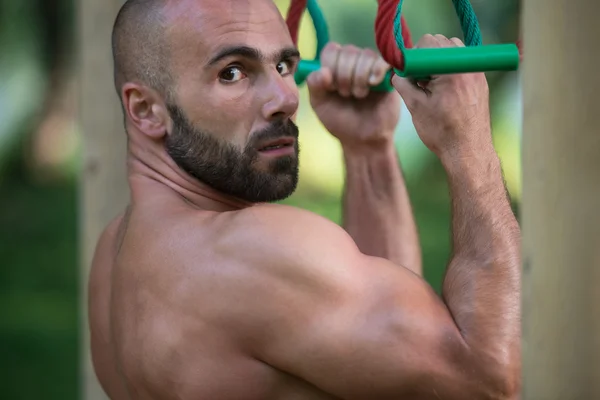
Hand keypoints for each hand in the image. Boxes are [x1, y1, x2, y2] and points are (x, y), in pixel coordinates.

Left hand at [306, 43, 400, 149]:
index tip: (331, 88)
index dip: (331, 67)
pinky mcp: (389, 73)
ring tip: (359, 95)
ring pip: (366, 55)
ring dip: (360, 78)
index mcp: (335, 65)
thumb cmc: (340, 121)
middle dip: (344, 76)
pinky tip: (373, 84)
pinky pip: (384, 61)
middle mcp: (354, 61)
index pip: (331, 50)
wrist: (362, 139)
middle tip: (346, 95)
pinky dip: (377, 70)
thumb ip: (314, 85)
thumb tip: (323, 71)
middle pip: (349, 51)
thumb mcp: (320, 104)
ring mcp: (372, 66)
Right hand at [392, 34, 491, 157]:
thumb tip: (396, 73)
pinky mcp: (480, 81)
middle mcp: (468, 66)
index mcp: (451, 69)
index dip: (413, 58)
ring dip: (438, 63)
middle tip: (420, 82)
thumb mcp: (415, 106)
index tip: (409, 75)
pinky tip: (443, 92)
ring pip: (452, 51)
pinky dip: (449, 71)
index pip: (427, 42)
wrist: (468, 152)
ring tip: (431, 86)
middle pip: (441, 43)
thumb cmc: (442, 132)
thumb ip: (403, 84)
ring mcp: (477, 73)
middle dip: (426, 58)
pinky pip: (461, 64)